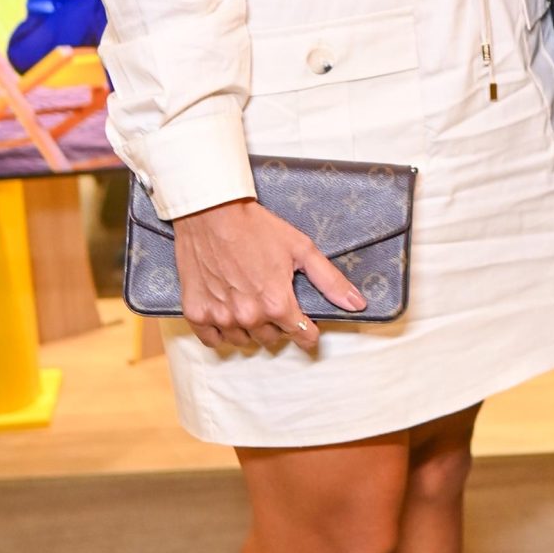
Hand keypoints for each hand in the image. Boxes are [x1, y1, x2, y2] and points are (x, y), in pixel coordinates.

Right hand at [173, 198, 365, 351]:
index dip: (308, 330)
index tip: (306, 323)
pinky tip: (227, 312)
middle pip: (272, 339)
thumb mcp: (301, 248)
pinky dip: (221, 331)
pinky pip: (213, 340)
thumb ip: (330, 281)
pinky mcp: (196, 313)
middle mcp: (248, 316)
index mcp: (276, 303)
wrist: (211, 212)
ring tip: (250, 300)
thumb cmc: (256, 226)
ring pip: (244, 340)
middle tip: (273, 299)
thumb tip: (357, 304)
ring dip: (250, 327)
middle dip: (278, 324)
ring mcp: (220, 317)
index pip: (303, 336)